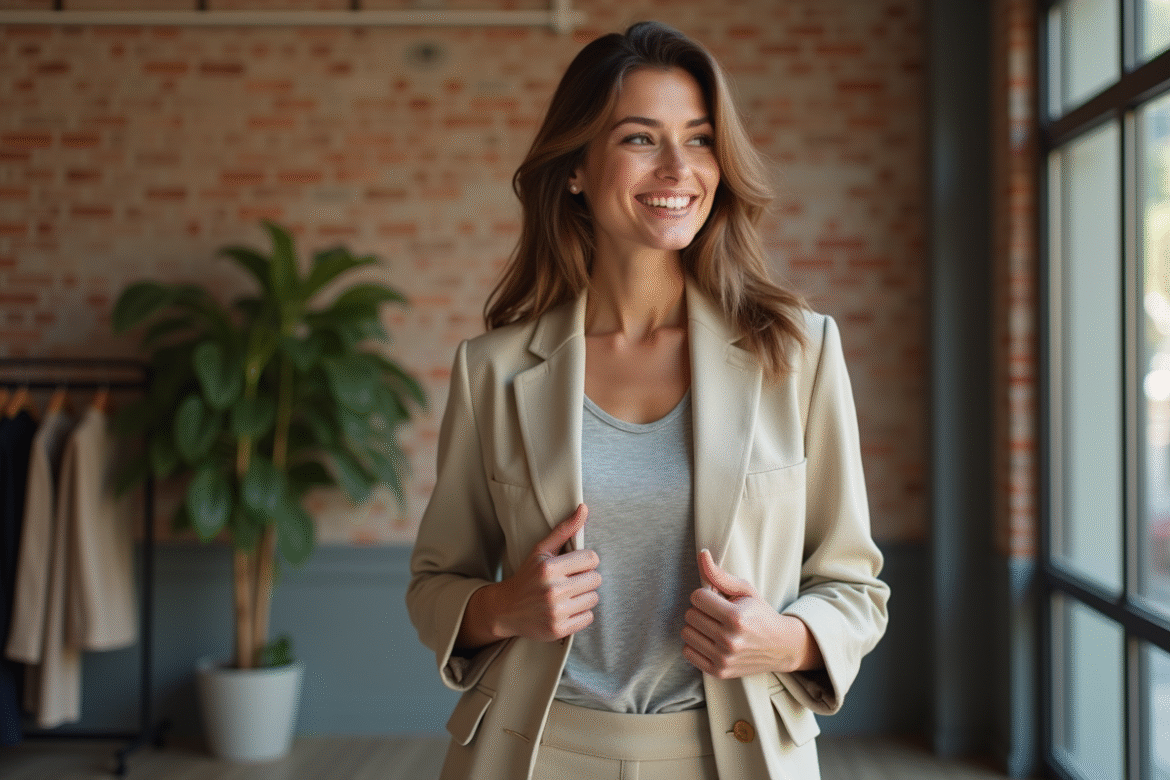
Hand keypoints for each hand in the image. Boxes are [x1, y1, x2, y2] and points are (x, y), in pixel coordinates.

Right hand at [457, 504, 600, 647]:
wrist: (505, 609)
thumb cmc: (528, 575)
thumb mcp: (541, 550)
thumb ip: (564, 529)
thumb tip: (584, 507)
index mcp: (549, 568)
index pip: (592, 559)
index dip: (586, 561)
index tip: (575, 565)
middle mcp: (553, 590)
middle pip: (596, 579)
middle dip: (586, 578)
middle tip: (571, 580)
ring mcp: (556, 612)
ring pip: (594, 598)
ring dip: (584, 596)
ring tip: (568, 594)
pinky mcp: (559, 630)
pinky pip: (588, 617)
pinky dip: (581, 613)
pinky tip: (567, 608)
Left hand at [681, 549, 822, 678]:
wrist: (781, 647)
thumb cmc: (760, 614)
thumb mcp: (745, 591)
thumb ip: (720, 575)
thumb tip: (702, 554)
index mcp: (736, 618)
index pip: (697, 597)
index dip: (705, 595)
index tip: (717, 599)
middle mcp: (729, 640)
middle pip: (690, 615)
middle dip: (701, 610)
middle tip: (717, 613)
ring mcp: (723, 659)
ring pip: (686, 633)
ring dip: (697, 627)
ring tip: (714, 626)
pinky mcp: (719, 672)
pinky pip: (688, 652)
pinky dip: (695, 644)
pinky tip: (710, 640)